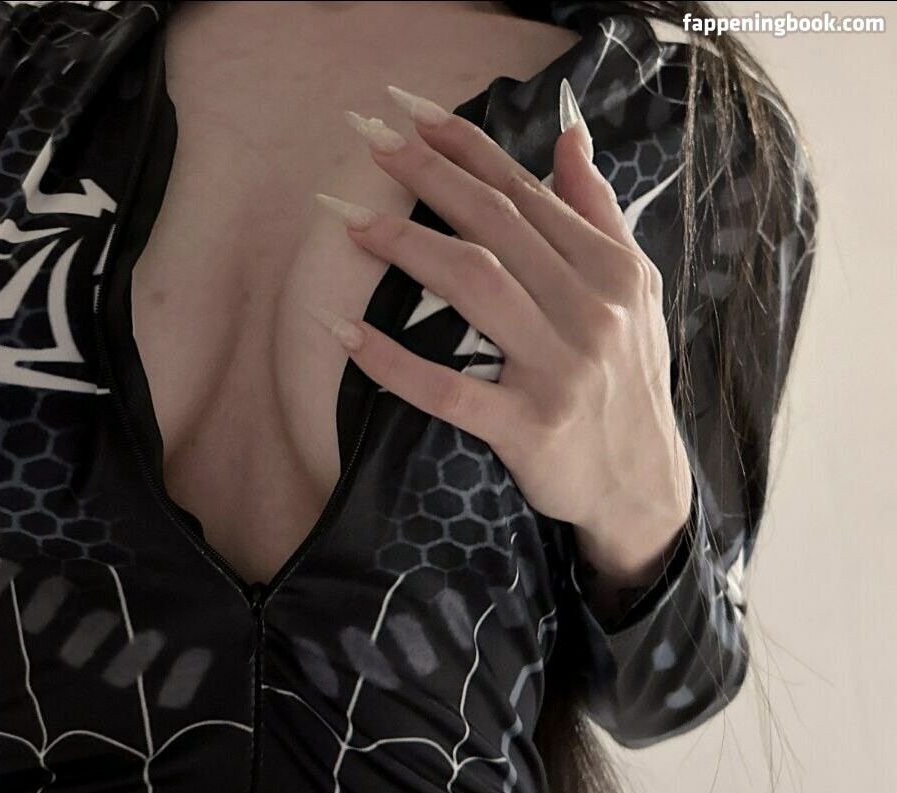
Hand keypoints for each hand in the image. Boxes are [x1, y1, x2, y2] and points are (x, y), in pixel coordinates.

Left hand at [310, 82, 693, 589]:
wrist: (643, 483)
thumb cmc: (628, 377)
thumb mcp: (634, 288)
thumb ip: (597, 211)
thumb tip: (568, 136)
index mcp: (609, 270)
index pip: (526, 193)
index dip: (467, 149)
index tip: (412, 112)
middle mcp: (588, 311)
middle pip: (495, 226)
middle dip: (428, 175)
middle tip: (370, 138)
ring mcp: (558, 370)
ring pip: (474, 287)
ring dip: (407, 247)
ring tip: (350, 220)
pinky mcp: (528, 428)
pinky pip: (450, 389)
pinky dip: (395, 362)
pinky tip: (346, 332)